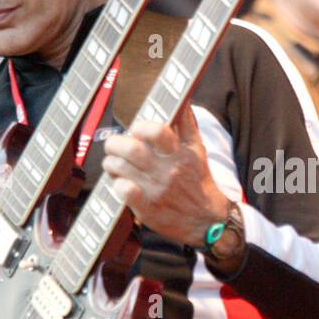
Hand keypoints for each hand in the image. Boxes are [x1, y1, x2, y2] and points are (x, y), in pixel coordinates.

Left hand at [102, 105, 230, 247]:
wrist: (207, 220)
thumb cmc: (198, 180)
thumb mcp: (198, 150)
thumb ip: (187, 124)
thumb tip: (181, 98)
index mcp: (180, 154)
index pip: (157, 132)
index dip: (140, 127)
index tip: (136, 131)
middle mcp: (168, 171)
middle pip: (131, 149)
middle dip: (115, 144)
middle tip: (114, 146)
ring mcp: (156, 191)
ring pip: (121, 168)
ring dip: (111, 163)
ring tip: (114, 164)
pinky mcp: (148, 209)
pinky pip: (124, 192)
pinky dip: (117, 184)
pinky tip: (120, 182)